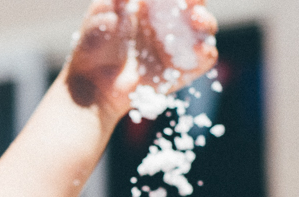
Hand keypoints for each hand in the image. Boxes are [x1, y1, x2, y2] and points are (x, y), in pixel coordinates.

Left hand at [66, 0, 217, 120]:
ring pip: (203, 31)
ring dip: (206, 23)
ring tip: (198, 19)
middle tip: (191, 2)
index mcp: (150, 6)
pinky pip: (203, 61)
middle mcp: (166, 26)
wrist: (91, 86)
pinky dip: (206, 53)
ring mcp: (174, 49)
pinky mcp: (178, 73)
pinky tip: (199, 48)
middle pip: (195, 7)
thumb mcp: (102, 11)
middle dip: (197, 2)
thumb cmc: (92, 47)